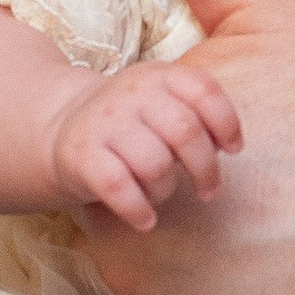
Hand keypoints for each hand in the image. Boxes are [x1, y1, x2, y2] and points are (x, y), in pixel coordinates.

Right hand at [46, 58, 240, 232]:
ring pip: (156, 165)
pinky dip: (138, 210)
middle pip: (185, 131)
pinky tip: (145, 220)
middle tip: (209, 191)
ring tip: (159, 194)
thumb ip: (196, 115)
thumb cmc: (130, 124)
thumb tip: (229, 145)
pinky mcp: (81, 156)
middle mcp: (130, 93)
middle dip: (206, 169)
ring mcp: (103, 123)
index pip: (203, 90)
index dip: (227, 123)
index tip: (233, 150)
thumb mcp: (161, 103)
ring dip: (166, 191)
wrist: (61, 129)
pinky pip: (119, 188)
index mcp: (157, 75)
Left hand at [73, 0, 294, 294]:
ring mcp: (145, 284)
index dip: (124, 124)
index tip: (165, 122)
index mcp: (133, 138)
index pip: (87, 133)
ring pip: (122, 250)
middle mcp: (123, 221)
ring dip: (154, 237)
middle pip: (96, 196)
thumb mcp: (272, 26)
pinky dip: (178, 286)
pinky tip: (230, 264)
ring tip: (221, 221)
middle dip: (136, 179)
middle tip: (207, 177)